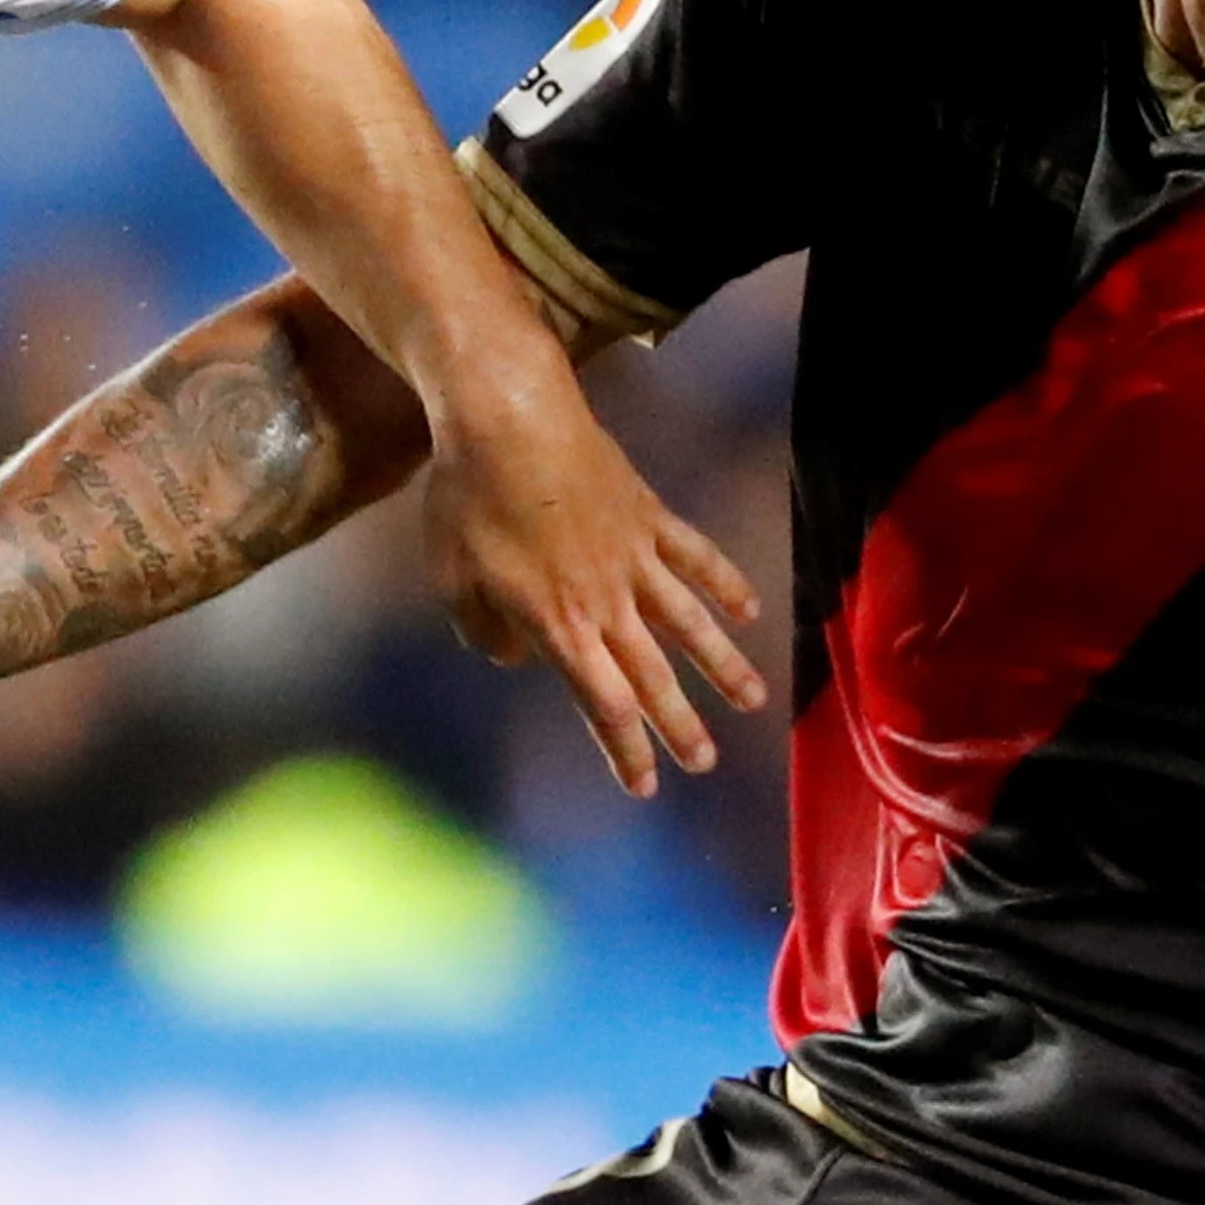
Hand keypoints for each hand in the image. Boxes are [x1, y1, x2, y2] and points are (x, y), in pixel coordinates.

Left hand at [415, 370, 767, 798]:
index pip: (603, 704)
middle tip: (704, 762)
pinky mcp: (650, 514)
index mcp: (559, 625)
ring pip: (690, 623)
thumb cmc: (468, 500)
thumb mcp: (452, 578)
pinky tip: (748, 610)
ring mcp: (636, 556)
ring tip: (753, 701)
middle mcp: (608, 601)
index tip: (646, 785)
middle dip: (680, 726)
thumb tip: (514, 656)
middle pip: (654, 676)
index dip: (626, 749)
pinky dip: (726, 583)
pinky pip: (696, 555)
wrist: (508, 418)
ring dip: (722, 666)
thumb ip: (482, 630)